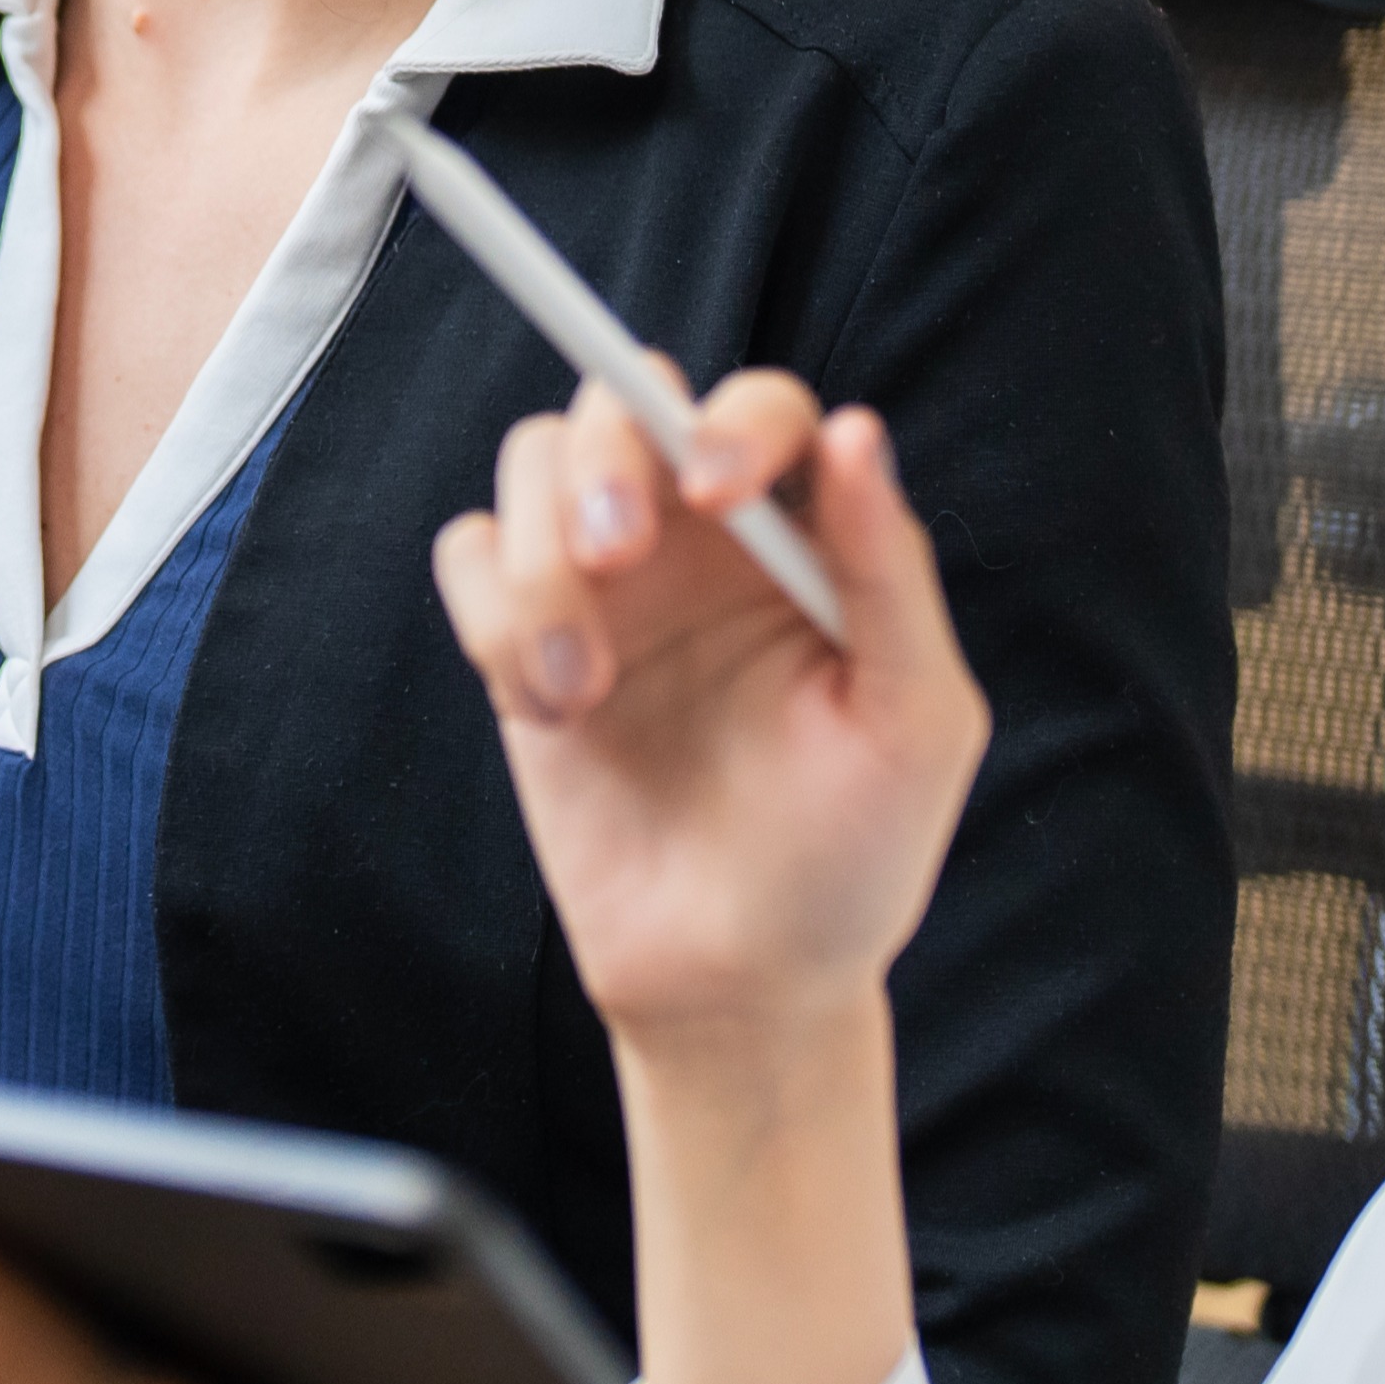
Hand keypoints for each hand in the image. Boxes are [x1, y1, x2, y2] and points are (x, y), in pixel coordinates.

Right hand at [430, 374, 984, 1047]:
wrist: (740, 982)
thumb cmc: (850, 857)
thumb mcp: (914, 721)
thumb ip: (888, 575)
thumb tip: (858, 431)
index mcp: (799, 541)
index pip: (760, 410)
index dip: (731, 420)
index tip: (717, 491)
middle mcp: (696, 542)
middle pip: (618, 401)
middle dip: (601, 460)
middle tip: (616, 556)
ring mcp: (604, 589)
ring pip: (530, 470)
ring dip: (540, 562)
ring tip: (583, 686)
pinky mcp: (522, 648)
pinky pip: (470, 557)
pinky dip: (493, 615)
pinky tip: (553, 707)